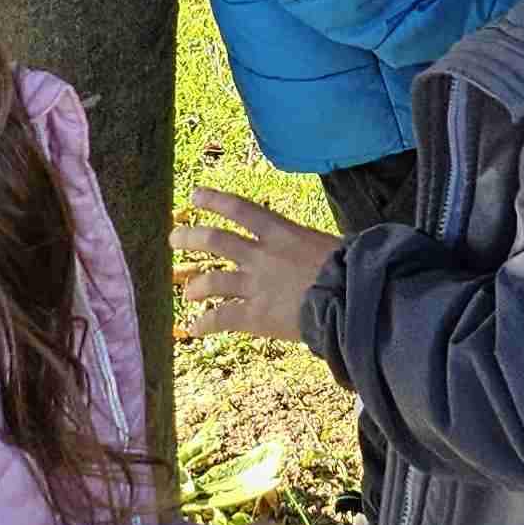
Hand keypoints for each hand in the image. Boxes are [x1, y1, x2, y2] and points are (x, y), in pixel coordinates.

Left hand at [172, 185, 339, 346]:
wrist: (349, 298)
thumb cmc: (349, 267)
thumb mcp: (325, 244)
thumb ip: (307, 245)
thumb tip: (315, 247)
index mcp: (280, 232)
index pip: (240, 209)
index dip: (214, 200)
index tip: (195, 195)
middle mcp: (260, 255)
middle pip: (215, 241)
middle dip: (191, 238)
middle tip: (174, 239)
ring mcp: (255, 285)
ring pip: (212, 281)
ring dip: (195, 285)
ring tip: (187, 291)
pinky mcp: (255, 315)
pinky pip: (221, 318)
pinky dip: (204, 324)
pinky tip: (193, 329)